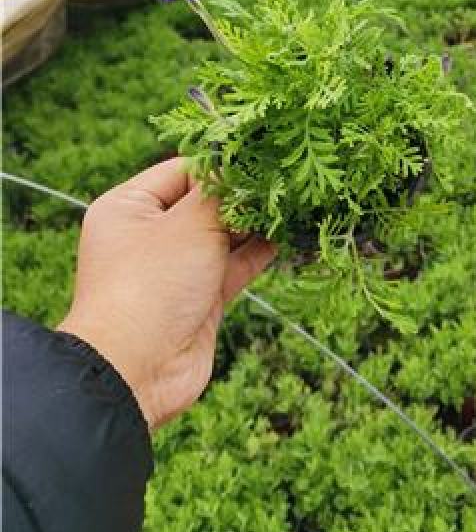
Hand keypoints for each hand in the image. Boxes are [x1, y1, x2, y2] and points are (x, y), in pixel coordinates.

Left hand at [59, 159, 275, 429]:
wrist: (135, 372)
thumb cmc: (149, 287)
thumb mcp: (188, 226)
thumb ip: (221, 194)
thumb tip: (244, 167)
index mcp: (129, 208)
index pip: (183, 170)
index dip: (222, 166)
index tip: (261, 158)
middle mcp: (149, 235)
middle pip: (205, 202)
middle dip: (243, 195)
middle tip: (283, 179)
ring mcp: (176, 268)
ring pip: (223, 234)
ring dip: (255, 223)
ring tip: (291, 202)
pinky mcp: (200, 298)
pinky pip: (235, 265)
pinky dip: (259, 251)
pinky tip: (285, 235)